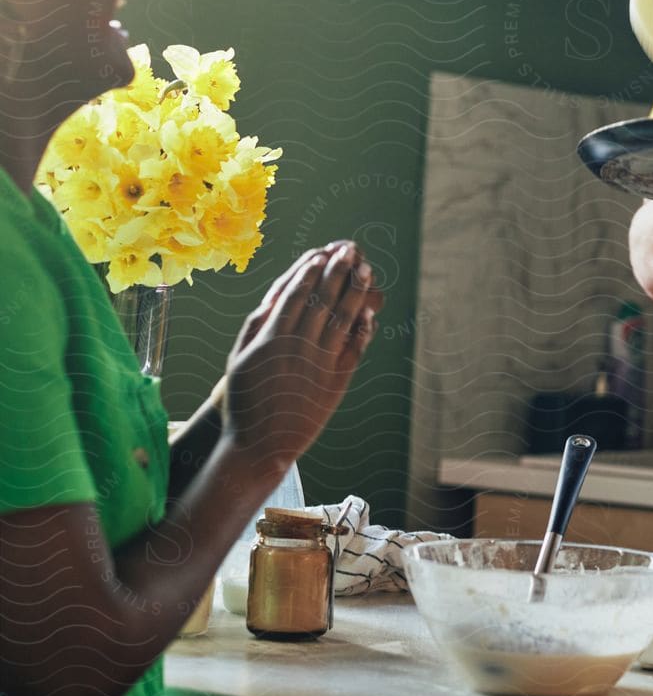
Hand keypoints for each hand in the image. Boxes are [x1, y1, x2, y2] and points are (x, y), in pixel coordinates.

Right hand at [219, 241, 381, 471]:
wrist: (260, 445)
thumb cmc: (245, 399)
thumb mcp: (239, 358)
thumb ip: (256, 326)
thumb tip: (274, 296)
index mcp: (271, 339)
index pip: (295, 296)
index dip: (309, 273)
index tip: (320, 254)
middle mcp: (298, 347)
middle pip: (323, 300)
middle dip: (337, 272)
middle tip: (349, 250)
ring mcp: (320, 364)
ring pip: (342, 319)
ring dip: (356, 291)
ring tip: (365, 269)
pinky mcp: (336, 381)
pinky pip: (354, 348)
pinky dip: (363, 328)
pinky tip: (369, 311)